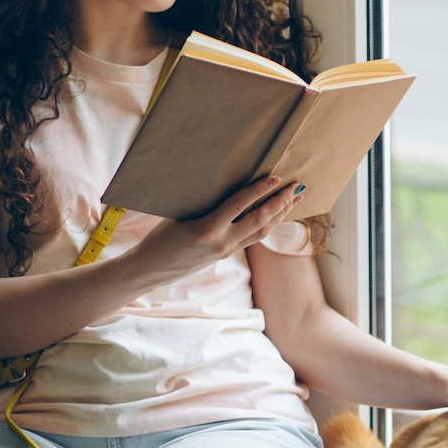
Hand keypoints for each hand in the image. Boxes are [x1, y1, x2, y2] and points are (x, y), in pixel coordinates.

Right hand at [129, 175, 300, 282]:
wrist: (150, 269)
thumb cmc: (159, 238)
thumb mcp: (180, 215)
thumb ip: (206, 204)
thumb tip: (230, 185)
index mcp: (206, 229)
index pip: (239, 205)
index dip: (258, 190)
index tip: (275, 177)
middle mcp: (221, 243)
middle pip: (260, 220)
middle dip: (281, 203)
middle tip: (297, 187)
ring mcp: (226, 251)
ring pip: (262, 232)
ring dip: (281, 214)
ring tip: (295, 199)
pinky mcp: (227, 255)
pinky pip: (253, 237)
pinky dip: (268, 224)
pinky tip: (277, 215)